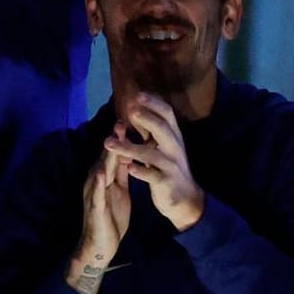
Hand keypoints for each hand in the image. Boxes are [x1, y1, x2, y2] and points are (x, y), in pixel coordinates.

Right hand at [68, 126, 130, 293]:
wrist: (101, 244)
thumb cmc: (111, 216)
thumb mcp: (120, 189)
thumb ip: (121, 170)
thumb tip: (127, 150)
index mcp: (105, 176)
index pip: (113, 152)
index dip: (121, 135)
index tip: (131, 118)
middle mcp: (97, 180)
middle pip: (105, 156)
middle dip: (114, 139)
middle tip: (122, 118)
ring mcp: (94, 193)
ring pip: (99, 170)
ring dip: (105, 156)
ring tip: (112, 139)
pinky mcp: (94, 208)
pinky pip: (96, 194)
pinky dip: (98, 183)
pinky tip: (101, 172)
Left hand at [104, 93, 205, 231]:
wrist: (185, 198)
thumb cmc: (170, 169)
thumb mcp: (165, 147)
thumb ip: (152, 130)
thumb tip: (136, 108)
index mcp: (174, 137)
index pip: (167, 114)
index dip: (153, 103)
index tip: (137, 94)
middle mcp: (174, 148)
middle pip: (162, 128)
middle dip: (147, 118)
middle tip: (130, 110)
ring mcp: (171, 166)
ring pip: (150, 154)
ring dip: (128, 147)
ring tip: (108, 143)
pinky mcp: (166, 182)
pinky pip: (152, 176)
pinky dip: (140, 171)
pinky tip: (128, 168)